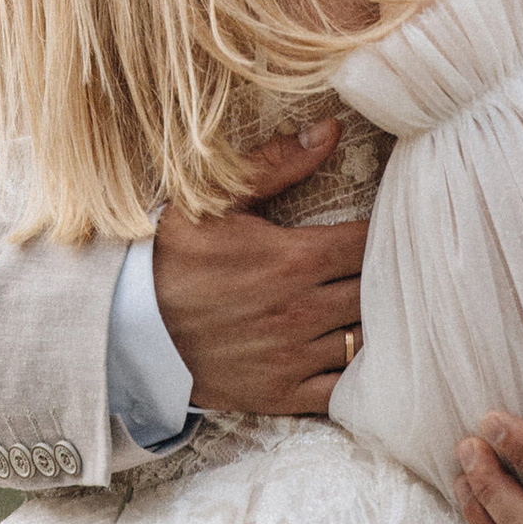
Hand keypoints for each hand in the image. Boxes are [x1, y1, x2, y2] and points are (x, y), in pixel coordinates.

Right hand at [151, 122, 368, 418]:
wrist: (126, 327)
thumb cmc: (171, 257)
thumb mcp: (215, 200)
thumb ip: (276, 163)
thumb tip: (331, 129)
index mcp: (292, 259)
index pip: (369, 244)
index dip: (387, 233)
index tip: (392, 225)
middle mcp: (301, 310)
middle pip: (376, 291)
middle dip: (388, 276)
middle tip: (396, 263)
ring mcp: (293, 357)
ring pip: (365, 341)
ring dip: (376, 323)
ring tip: (383, 307)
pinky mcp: (281, 394)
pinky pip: (343, 391)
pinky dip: (359, 377)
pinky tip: (361, 358)